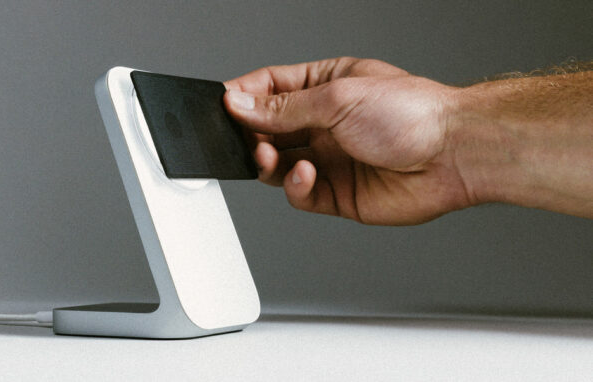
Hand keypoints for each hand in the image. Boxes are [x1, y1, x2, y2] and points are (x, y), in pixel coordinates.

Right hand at [224, 57, 470, 224]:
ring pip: (278, 164)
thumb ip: (283, 106)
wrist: (455, 155)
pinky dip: (295, 187)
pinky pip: (299, 194)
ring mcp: (330, 158)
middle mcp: (325, 123)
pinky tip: (306, 175)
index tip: (222, 105)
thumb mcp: (337, 98)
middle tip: (247, 138)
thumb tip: (239, 103)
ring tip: (272, 157)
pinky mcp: (337, 193)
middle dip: (252, 134)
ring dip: (268, 162)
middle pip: (268, 129)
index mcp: (325, 86)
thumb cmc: (413, 113)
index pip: (270, 87)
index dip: (244, 96)